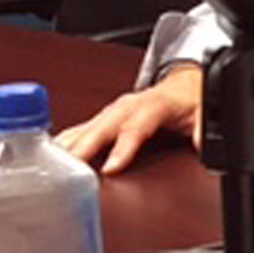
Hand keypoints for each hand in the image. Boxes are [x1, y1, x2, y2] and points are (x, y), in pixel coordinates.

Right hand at [56, 64, 202, 173]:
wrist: (183, 83)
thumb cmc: (189, 98)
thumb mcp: (203, 112)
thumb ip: (202, 130)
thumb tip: (204, 146)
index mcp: (152, 105)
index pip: (134, 128)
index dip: (122, 149)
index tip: (110, 168)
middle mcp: (127, 106)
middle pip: (101, 128)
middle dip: (82, 148)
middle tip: (66, 169)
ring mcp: (113, 110)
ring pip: (86, 127)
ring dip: (67, 145)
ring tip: (49, 164)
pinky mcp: (104, 116)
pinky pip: (82, 128)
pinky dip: (65, 140)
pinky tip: (51, 153)